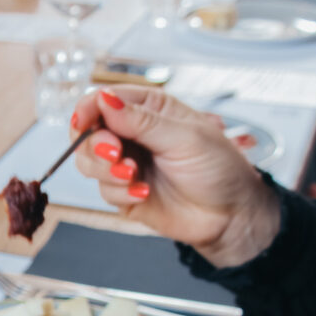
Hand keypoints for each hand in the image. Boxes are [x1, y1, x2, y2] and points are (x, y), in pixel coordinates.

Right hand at [71, 86, 279, 267]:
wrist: (231, 215)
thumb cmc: (219, 169)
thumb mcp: (185, 137)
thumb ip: (141, 120)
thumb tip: (104, 100)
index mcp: (149, 110)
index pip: (104, 100)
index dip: (89, 108)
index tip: (84, 121)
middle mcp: (133, 135)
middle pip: (88, 132)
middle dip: (95, 144)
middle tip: (115, 154)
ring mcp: (126, 165)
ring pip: (88, 162)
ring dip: (105, 170)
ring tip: (132, 176)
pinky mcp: (124, 194)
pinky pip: (103, 191)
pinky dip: (120, 192)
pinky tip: (145, 193)